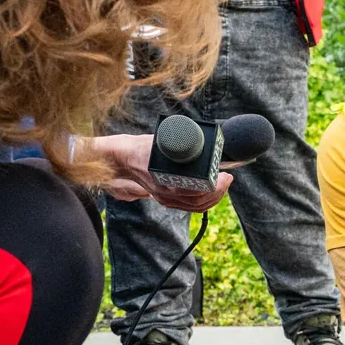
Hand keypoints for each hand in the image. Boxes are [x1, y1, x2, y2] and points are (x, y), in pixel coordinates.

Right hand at [80, 134, 231, 210]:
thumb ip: (173, 144)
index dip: (215, 186)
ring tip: (223, 184)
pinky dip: (203, 200)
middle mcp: (165, 194)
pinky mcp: (165, 198)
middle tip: (228, 178)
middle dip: (218, 191)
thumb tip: (191, 139)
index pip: (196, 192)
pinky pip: (188, 205)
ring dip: (213, 197)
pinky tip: (211, 192)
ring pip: (195, 205)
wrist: (116, 160)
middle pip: (199, 201)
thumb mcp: (156, 143)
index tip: (225, 175)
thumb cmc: (136, 149)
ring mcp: (165, 198)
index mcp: (165, 182)